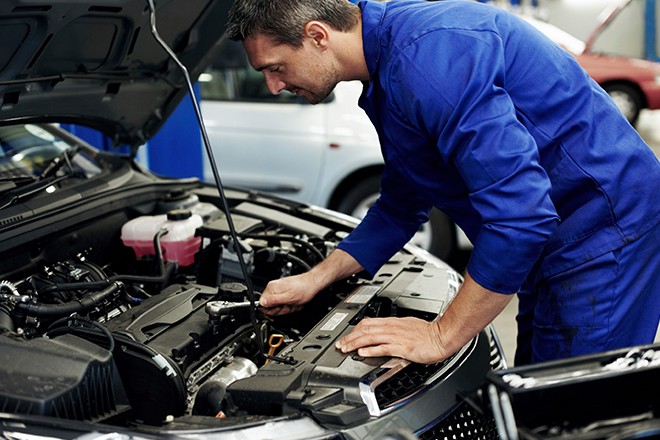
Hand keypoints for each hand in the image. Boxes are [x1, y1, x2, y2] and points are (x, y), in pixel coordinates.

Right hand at [258, 272, 319, 314]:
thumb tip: (262, 303)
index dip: (271, 309)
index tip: (279, 308)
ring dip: (287, 308)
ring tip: (293, 303)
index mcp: (272, 288)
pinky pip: (283, 303)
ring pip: (278, 306)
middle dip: (281, 309)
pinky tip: (295, 302)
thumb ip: (273, 301)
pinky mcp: (284, 292)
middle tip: (288, 305)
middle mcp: (274, 288)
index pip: (262, 303)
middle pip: (270, 306)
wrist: (312, 284)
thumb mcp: (288, 298)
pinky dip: (290, 305)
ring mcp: (279, 290)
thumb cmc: (303, 289)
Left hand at [335, 317, 449, 363]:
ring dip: (356, 343)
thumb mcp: (408, 326)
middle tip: (340, 344)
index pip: (369, 323)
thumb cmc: (429, 333)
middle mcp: (393, 328)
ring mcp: (397, 337)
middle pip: (366, 329)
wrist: (442, 336)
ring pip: (371, 337)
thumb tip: (385, 333)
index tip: (347, 336)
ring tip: (346, 349)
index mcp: (394, 322)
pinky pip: (383, 347)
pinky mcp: (403, 347)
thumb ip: (396, 329)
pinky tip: (362, 353)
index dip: (355, 329)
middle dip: (350, 337)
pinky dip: (371, 350)